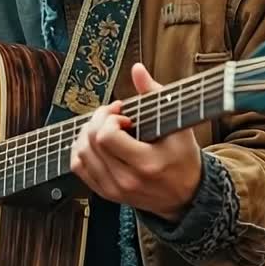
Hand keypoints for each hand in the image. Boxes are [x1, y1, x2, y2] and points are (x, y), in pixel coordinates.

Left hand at [70, 63, 201, 221]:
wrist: (185, 196)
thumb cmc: (183, 157)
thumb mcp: (178, 126)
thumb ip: (155, 95)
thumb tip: (137, 70)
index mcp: (147, 164)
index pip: (106, 137)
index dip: (109, 118)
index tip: (124, 115)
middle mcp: (127, 180)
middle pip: (91, 142)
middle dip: (98, 120)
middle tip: (113, 115)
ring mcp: (114, 189)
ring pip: (80, 154)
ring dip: (87, 133)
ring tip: (105, 127)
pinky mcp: (106, 193)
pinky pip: (79, 167)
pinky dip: (81, 150)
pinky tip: (96, 142)